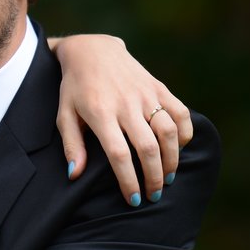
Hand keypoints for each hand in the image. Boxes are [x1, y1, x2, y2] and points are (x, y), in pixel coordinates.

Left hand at [52, 34, 191, 204]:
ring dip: (172, 160)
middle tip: (153, 195)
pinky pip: (180, 113)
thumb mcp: (64, 114)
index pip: (119, 154)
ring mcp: (145, 94)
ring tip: (167, 177)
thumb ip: (71, 145)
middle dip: (154, 177)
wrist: (93, 50)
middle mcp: (126, 104)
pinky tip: (178, 149)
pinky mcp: (159, 87)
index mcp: (100, 113)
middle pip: (148, 148)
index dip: (128, 180)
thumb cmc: (75, 88)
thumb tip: (75, 175)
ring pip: (169, 132)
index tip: (132, 199)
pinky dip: (185, 134)